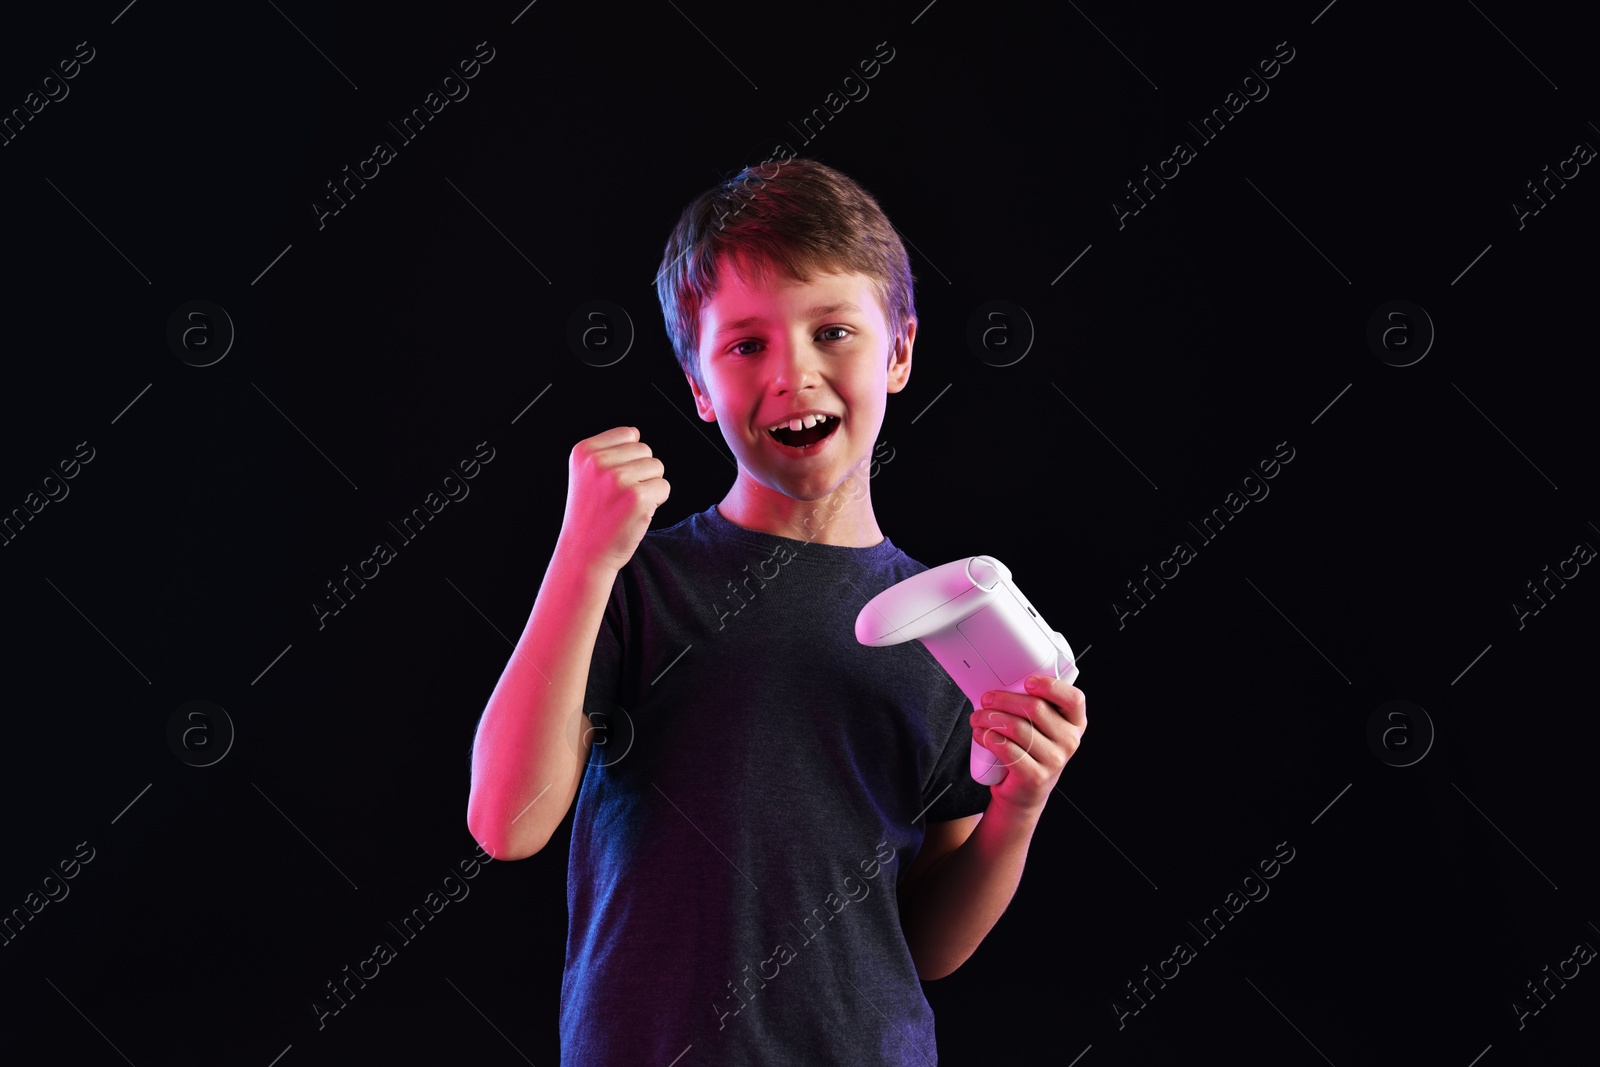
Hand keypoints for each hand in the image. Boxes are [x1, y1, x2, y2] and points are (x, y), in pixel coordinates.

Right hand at [558, 426, 670, 573]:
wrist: (585, 553)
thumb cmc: (591, 515)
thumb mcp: (586, 474)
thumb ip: (608, 451)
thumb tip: (636, 433)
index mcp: (584, 451)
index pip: (628, 433)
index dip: (629, 458)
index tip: (612, 480)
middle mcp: (598, 462)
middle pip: (645, 450)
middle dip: (641, 472)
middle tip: (620, 496)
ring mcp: (618, 478)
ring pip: (657, 467)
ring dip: (650, 486)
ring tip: (627, 504)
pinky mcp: (637, 497)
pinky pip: (664, 487)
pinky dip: (657, 501)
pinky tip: (636, 513)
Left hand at [969, 675, 1085, 821]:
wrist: (1025, 792)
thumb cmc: (1030, 751)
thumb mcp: (1041, 728)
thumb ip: (1034, 706)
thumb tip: (1003, 683)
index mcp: (1075, 723)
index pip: (1073, 699)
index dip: (1050, 686)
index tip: (1027, 682)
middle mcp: (1070, 741)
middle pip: (1035, 708)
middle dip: (1004, 700)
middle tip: (986, 700)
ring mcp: (1055, 760)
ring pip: (1017, 728)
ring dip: (990, 719)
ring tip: (978, 718)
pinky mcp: (1036, 776)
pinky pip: (1008, 749)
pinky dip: (988, 738)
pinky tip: (980, 734)